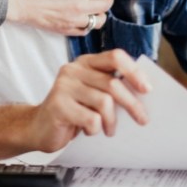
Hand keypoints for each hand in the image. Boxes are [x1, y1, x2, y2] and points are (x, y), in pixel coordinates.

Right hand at [7, 0, 114, 35]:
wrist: (20, 3)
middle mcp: (80, 8)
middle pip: (106, 4)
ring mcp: (74, 21)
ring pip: (100, 21)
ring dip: (100, 13)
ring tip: (95, 8)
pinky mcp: (66, 30)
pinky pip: (85, 31)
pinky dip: (88, 25)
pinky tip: (83, 18)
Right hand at [28, 50, 151, 152]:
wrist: (39, 126)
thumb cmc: (72, 110)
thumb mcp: (91, 92)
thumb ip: (109, 86)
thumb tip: (143, 91)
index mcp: (85, 62)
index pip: (115, 56)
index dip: (134, 71)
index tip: (147, 89)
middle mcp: (73, 69)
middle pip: (113, 83)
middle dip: (132, 104)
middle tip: (142, 119)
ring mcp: (64, 86)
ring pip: (104, 102)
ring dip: (112, 121)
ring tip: (108, 129)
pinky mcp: (58, 105)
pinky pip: (91, 119)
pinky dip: (95, 129)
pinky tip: (88, 130)